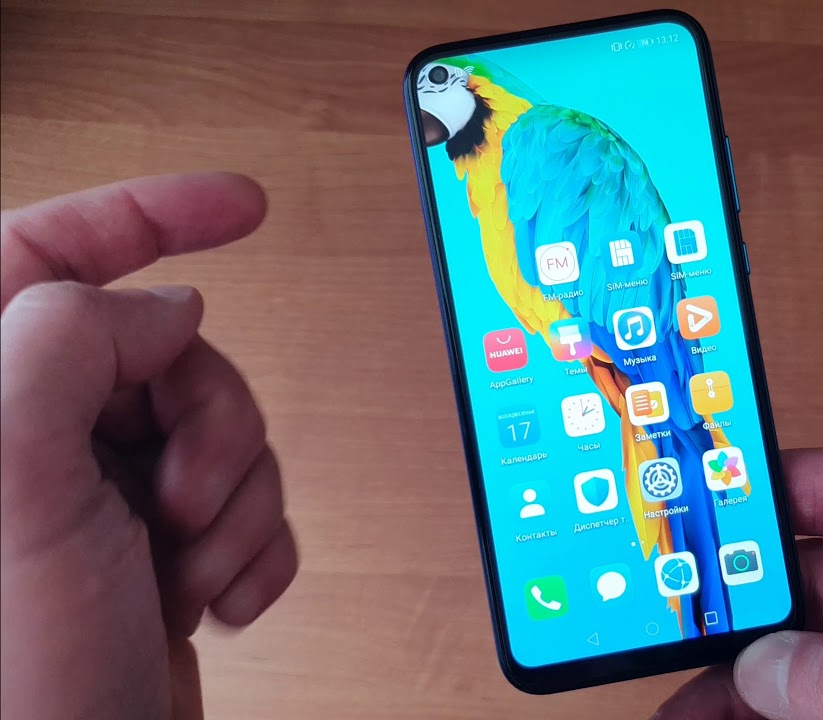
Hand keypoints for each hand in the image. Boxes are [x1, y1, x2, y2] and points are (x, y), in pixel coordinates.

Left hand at [1, 174, 297, 718]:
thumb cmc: (12, 684)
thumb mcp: (18, 484)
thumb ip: (67, 344)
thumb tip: (157, 307)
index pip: (44, 253)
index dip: (146, 214)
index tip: (237, 207)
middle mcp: (28, 438)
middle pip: (164, 350)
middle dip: (208, 419)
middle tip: (183, 492)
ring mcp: (94, 493)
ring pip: (218, 423)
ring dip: (236, 496)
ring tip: (194, 562)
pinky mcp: (153, 544)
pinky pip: (246, 495)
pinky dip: (255, 543)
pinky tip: (220, 594)